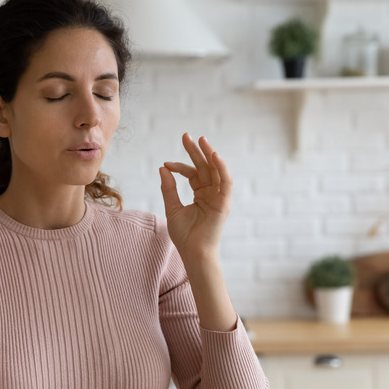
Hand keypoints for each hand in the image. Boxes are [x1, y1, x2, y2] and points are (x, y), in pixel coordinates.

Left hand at [158, 133, 232, 263]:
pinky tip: (214, 155)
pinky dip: (221, 168)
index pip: (192, 174)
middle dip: (196, 151)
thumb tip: (162, 168)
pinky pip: (225, 181)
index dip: (179, 166)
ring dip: (209, 154)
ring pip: (216, 170)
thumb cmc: (184, 235)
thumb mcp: (172, 208)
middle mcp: (212, 194)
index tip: (166, 164)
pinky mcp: (225, 203)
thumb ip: (169, 188)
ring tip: (201, 140)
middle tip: (186, 136)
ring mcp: (219, 197)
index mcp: (201, 195)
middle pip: (204, 168)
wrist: (193, 253)